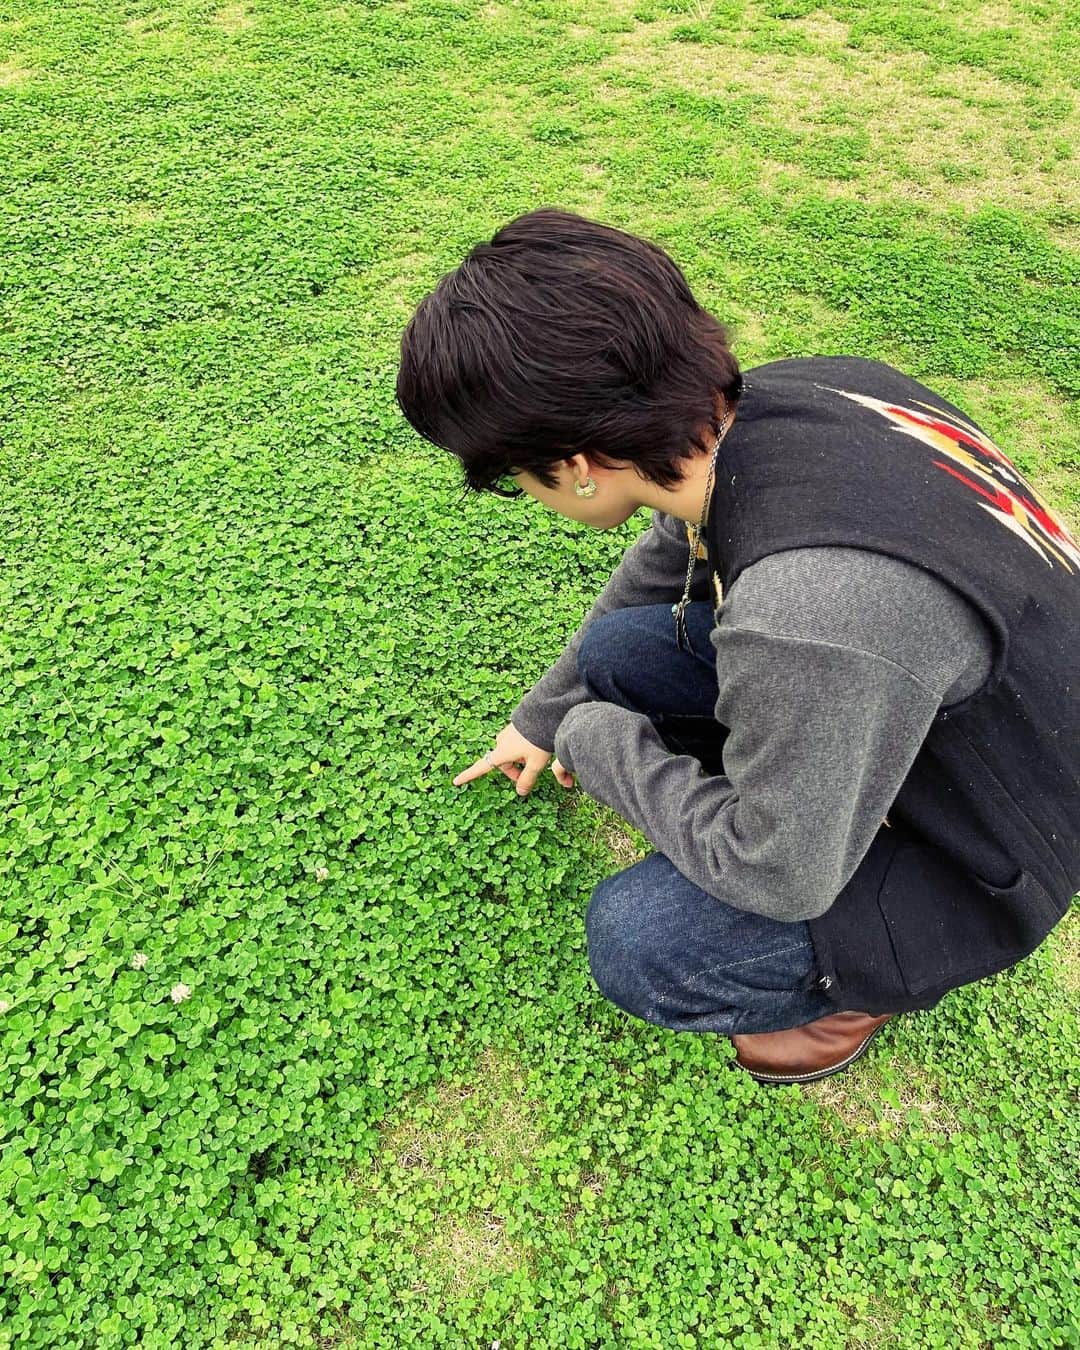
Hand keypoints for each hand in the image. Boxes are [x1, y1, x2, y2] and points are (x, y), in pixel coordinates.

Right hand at [452, 720, 575, 796]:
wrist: (544, 714)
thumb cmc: (538, 741)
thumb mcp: (536, 764)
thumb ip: (527, 779)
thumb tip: (520, 793)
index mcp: (502, 753)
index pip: (481, 768)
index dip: (469, 776)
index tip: (456, 782)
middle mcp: (500, 742)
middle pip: (503, 763)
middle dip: (514, 771)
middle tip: (530, 774)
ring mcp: (507, 734)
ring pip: (510, 753)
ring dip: (519, 759)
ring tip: (536, 757)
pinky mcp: (514, 727)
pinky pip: (515, 743)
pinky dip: (522, 749)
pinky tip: (535, 746)